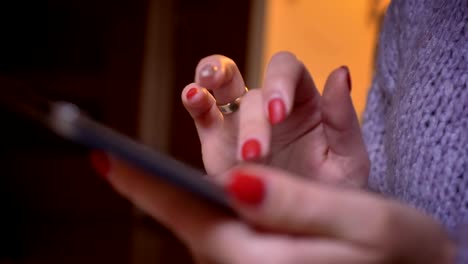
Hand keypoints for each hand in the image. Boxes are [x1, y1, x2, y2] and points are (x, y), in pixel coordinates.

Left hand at [103, 158, 454, 263]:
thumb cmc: (400, 251)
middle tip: (116, 160)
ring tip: (146, 171)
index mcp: (265, 262)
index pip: (193, 219)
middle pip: (191, 226)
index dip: (146, 187)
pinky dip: (203, 209)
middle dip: (154, 191)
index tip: (107, 160)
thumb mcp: (360, 222)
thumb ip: (297, 206)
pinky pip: (222, 235)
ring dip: (176, 199)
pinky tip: (203, 192)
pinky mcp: (264, 263)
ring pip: (204, 231)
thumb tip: (234, 181)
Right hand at [182, 52, 367, 187]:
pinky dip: (194, 101)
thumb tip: (340, 73)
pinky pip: (203, 114)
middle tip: (254, 152)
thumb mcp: (348, 159)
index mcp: (304, 103)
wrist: (303, 227)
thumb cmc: (332, 192)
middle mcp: (269, 106)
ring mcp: (240, 121)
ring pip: (221, 85)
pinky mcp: (216, 141)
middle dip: (252, 116)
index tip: (278, 115)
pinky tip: (192, 98)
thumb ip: (343, 118)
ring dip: (211, 77)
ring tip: (202, 89)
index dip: (280, 83)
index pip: (289, 71)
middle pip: (254, 85)